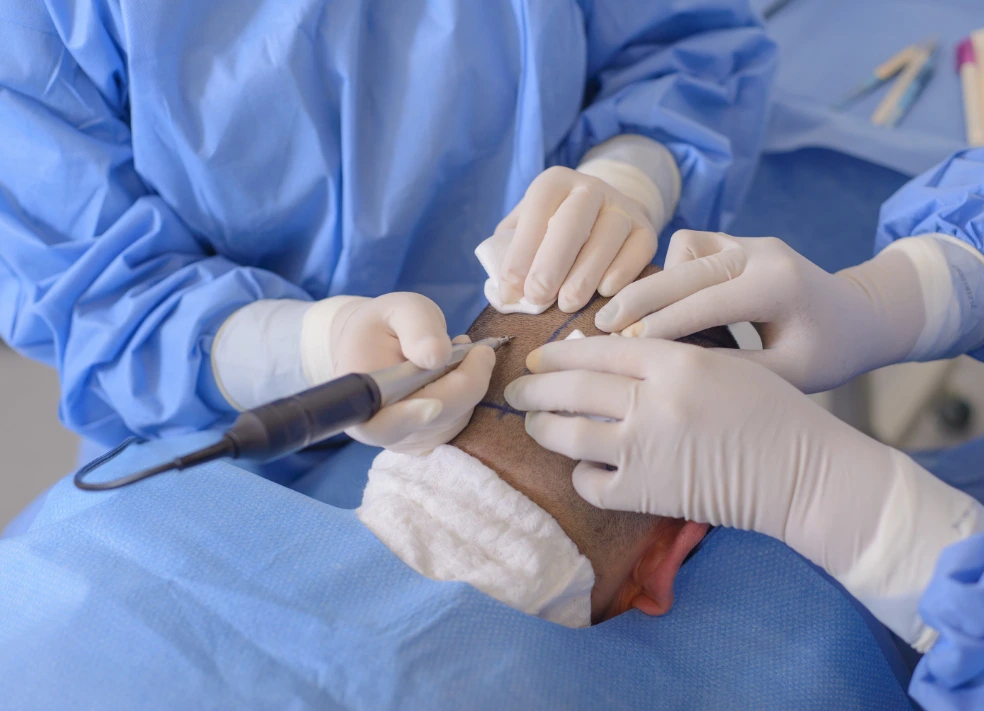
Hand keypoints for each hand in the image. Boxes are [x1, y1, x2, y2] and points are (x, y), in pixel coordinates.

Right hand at [302, 292, 494, 453]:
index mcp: (360, 397)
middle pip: (431, 421)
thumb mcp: (400, 309)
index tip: (434, 405)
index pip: (381, 424)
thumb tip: (437, 356)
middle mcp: (379, 428)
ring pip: (453, 420)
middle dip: (464, 384)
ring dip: (468, 385)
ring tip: (458, 350)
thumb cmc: (385, 324)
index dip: (408, 418)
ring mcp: (405, 438)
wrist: (377, 342)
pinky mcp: (427, 437)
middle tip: (480, 350)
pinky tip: (459, 368)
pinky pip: (460, 420)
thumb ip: (417, 327)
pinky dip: (469, 393)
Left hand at [494, 166, 657, 312]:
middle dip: (552, 263)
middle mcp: (591, 188)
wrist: (603, 215)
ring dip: (585, 274)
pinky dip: (622, 272)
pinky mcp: (646, 229)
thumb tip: (505, 293)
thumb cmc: (552, 232)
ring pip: (607, 236)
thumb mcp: (527, 231)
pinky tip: (604, 292)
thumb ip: (511, 254)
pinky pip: (638, 250)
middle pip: (573, 222)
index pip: (536, 212)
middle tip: (537, 297)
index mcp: (554, 183)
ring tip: (567, 304)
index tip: (510, 291)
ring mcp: (622, 206)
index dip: (521, 253)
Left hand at [504, 336, 981, 647]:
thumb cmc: (771, 411)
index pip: (599, 349)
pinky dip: (581, 474)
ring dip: (544, 427)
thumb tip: (601, 355)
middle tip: (516, 390)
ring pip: (569, 434)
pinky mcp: (648, 493)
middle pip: (572, 388)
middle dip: (535, 388)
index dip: (560, 353)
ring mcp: (646, 449)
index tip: (539, 357)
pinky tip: (583, 467)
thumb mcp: (722, 363)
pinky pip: (591, 483)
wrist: (804, 472)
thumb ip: (665, 355)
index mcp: (676, 361)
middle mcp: (654, 401)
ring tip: (536, 424)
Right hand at [594, 230, 924, 392]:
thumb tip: (673, 374)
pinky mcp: (738, 241)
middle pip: (684, 270)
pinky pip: (690, 245)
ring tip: (631, 321)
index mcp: (777, 284)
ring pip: (682, 250)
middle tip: (602, 327)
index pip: (705, 303)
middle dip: (639, 299)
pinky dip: (672, 272)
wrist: (861, 314)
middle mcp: (761, 252)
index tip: (621, 349)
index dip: (661, 327)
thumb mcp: (789, 374)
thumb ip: (735, 371)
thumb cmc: (829, 352)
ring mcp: (749, 241)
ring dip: (657, 283)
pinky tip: (666, 304)